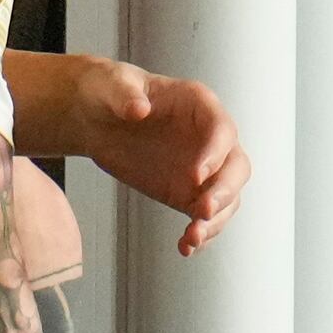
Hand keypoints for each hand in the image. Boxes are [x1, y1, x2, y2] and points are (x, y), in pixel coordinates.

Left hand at [69, 60, 249, 256]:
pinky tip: (184, 247)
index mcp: (200, 105)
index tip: (196, 175)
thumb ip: (126, 94)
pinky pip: (204, 217)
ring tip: (191, 238)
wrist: (96, 117)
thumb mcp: (111, 85)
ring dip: (215, 221)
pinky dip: (199, 234)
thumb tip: (139, 109)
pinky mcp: (186, 192)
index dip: (215, 153)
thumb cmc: (108, 91)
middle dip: (225, 191)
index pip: (223, 130)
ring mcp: (203, 168)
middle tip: (203, 211)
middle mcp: (210, 139)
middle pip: (236, 168)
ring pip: (226, 198)